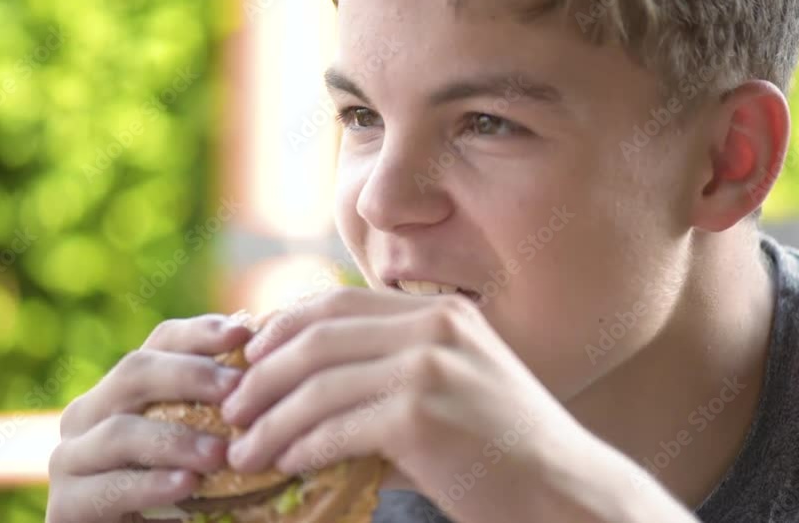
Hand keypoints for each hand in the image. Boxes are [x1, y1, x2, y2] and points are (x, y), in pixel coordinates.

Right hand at [46, 314, 252, 522]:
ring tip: (220, 453)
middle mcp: (89, 413)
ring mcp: (70, 457)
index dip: (201, 333)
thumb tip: (273, 374)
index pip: (161, 342)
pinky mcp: (64, 505)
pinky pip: (107, 488)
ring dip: (175, 439)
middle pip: (135, 373)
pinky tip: (186, 485)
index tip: (245, 333)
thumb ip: (220, 411)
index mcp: (123, 389)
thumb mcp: (200, 444)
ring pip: (119, 432)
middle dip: (190, 376)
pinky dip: (148, 485)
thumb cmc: (177, 494)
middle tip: (237, 388)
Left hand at [219, 288, 690, 522]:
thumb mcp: (456, 387)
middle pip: (316, 336)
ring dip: (268, 419)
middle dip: (261, 374)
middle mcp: (433, 327)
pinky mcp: (420, 415)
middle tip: (230, 408)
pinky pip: (335, 427)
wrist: (567, 493)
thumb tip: (312, 386)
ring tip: (241, 448)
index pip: (335, 304)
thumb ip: (395, 372)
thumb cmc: (507, 452)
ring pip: (317, 384)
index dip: (280, 328)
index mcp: (439, 314)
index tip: (248, 360)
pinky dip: (298, 446)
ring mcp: (429, 367)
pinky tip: (281, 464)